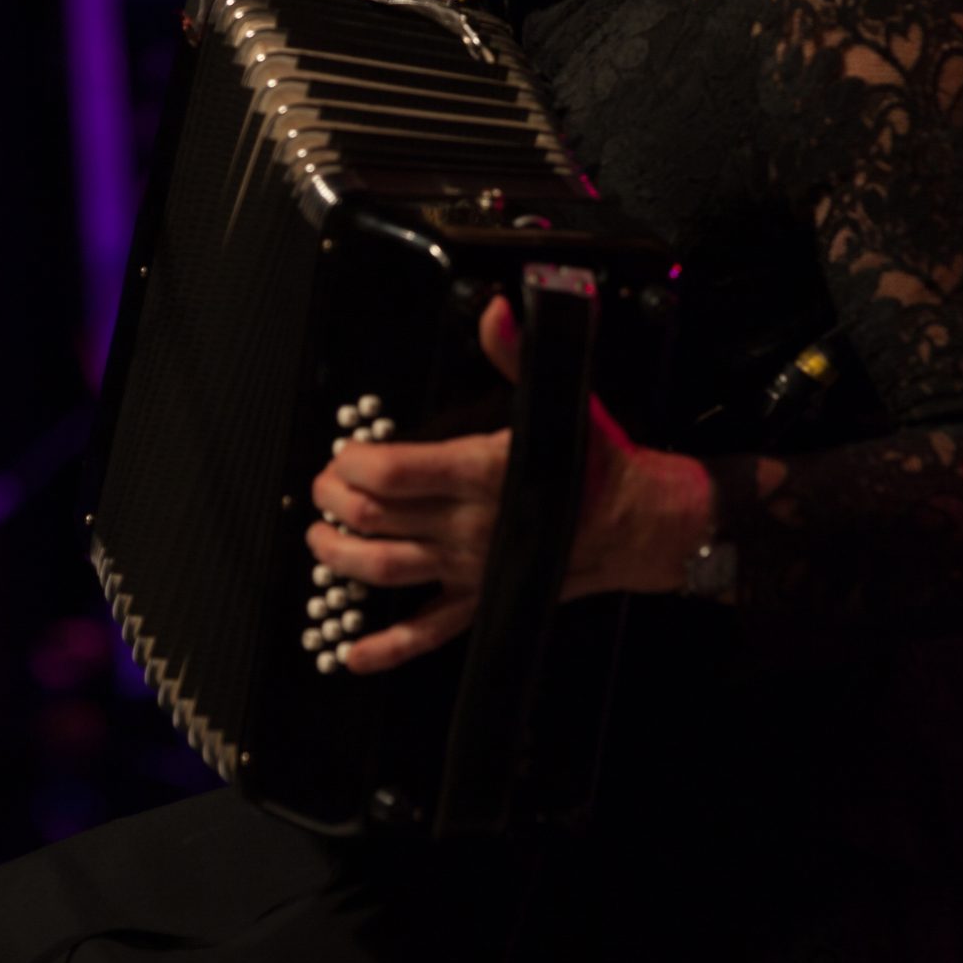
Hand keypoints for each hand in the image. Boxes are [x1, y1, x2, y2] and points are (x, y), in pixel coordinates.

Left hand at [306, 296, 717, 673]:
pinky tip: (351, 653)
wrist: (642, 524)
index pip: (393, 472)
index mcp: (482, 473)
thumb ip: (516, 355)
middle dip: (335, 502)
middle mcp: (468, 525)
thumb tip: (495, 309)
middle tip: (323, 489)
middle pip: (375, 518)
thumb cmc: (601, 463)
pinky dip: (384, 648)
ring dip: (339, 558)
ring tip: (320, 540)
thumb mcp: (562, 398)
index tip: (343, 453)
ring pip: (384, 570)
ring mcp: (470, 568)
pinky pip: (426, 632)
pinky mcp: (481, 600)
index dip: (353, 464)